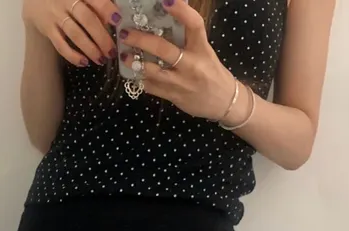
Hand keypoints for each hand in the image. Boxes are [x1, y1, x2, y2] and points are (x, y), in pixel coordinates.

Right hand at [23, 0, 121, 66]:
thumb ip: (95, 4)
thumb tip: (112, 20)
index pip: (95, 0)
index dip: (107, 9)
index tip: (118, 20)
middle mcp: (66, 1)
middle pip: (87, 20)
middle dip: (102, 37)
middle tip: (111, 51)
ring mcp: (56, 16)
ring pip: (76, 34)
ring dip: (90, 49)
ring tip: (100, 59)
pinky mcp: (47, 29)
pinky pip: (60, 45)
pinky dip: (72, 56)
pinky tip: (84, 62)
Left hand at [119, 0, 235, 119]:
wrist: (223, 102)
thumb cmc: (211, 71)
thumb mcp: (204, 51)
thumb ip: (188, 36)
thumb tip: (167, 14)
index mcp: (202, 48)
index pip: (194, 25)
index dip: (181, 11)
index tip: (166, 1)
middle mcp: (192, 64)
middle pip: (164, 50)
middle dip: (141, 40)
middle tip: (125, 33)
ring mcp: (182, 82)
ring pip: (154, 71)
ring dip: (136, 63)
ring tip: (125, 56)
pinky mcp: (175, 97)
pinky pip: (153, 88)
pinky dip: (141, 79)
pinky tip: (134, 73)